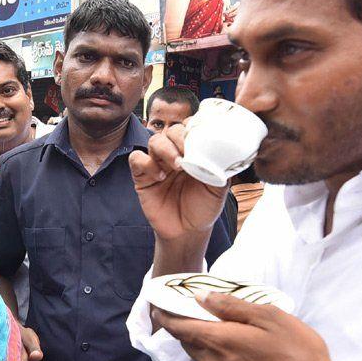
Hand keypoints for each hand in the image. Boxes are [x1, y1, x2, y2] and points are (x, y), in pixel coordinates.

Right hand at [128, 124, 225, 241]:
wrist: (188, 232)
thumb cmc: (203, 208)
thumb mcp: (219, 187)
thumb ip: (220, 167)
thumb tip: (225, 150)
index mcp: (192, 152)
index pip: (189, 128)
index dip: (192, 128)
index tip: (200, 138)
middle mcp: (174, 154)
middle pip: (170, 131)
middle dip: (179, 138)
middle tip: (187, 154)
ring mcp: (157, 164)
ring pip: (154, 141)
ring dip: (165, 150)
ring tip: (177, 166)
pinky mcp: (142, 176)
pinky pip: (136, 158)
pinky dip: (146, 163)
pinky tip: (159, 176)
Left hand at [152, 292, 349, 360]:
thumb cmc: (297, 353)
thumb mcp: (269, 318)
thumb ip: (232, 307)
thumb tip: (202, 298)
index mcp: (218, 341)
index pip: (177, 326)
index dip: (164, 313)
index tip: (159, 301)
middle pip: (185, 341)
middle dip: (180, 324)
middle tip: (187, 306)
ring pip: (199, 355)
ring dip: (196, 339)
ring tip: (208, 322)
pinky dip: (211, 352)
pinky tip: (229, 345)